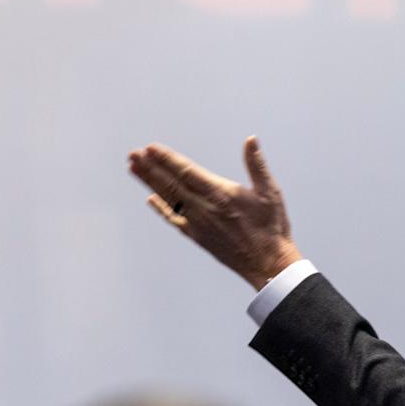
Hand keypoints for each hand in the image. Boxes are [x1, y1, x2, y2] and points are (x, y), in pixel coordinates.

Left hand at [129, 136, 298, 288]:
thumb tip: (251, 140)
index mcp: (220, 194)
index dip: (166, 159)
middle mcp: (203, 208)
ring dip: (149, 183)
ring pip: (168, 199)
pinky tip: (150, 199)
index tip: (150, 149)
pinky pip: (174, 219)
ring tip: (134, 169)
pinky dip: (161, 208)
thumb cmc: (272, 228)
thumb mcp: (270, 192)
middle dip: (150, 168)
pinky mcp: (197, 237)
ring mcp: (197, 224)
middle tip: (132, 154)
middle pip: (170, 183)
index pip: (186, 171)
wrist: (267, 264)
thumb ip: (256, 165)